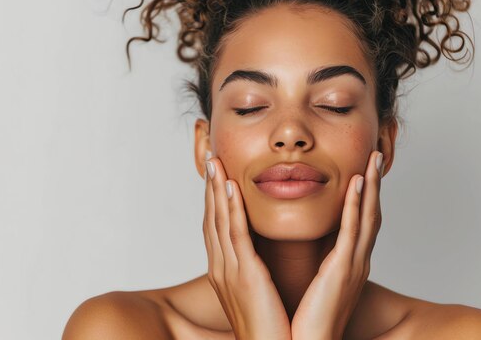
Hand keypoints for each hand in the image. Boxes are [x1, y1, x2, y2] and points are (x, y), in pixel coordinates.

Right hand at [203, 152, 291, 339]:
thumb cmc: (270, 327)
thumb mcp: (257, 293)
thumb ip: (254, 270)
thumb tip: (259, 255)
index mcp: (224, 272)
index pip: (215, 228)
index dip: (214, 200)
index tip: (217, 176)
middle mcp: (220, 268)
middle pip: (210, 219)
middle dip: (210, 188)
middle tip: (210, 159)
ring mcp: (229, 271)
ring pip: (218, 221)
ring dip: (217, 189)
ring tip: (216, 163)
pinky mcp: (244, 275)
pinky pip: (235, 235)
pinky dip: (231, 209)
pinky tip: (231, 188)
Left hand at [290, 150, 384, 339]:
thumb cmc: (308, 319)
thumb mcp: (317, 283)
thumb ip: (319, 262)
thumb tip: (310, 244)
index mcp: (348, 263)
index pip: (360, 221)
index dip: (365, 195)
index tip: (364, 169)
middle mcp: (356, 261)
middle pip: (370, 213)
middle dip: (375, 183)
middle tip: (375, 154)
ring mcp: (353, 265)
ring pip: (367, 216)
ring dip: (371, 185)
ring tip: (372, 158)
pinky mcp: (343, 270)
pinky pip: (352, 232)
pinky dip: (356, 206)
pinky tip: (358, 183)